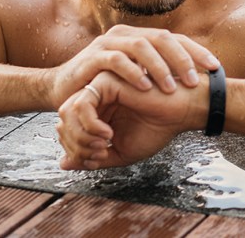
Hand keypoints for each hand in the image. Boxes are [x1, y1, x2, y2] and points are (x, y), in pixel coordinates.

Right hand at [44, 25, 219, 109]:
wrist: (65, 92)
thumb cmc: (106, 89)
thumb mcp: (136, 80)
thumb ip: (159, 76)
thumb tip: (195, 83)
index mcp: (141, 38)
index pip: (175, 39)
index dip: (197, 52)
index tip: (216, 69)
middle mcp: (127, 36)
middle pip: (162, 38)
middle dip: (182, 59)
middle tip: (194, 81)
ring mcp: (109, 43)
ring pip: (141, 46)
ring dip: (159, 67)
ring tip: (172, 88)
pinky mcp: (92, 57)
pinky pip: (116, 60)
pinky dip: (133, 72)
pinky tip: (145, 87)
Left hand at [56, 71, 207, 169]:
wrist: (181, 112)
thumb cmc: (157, 129)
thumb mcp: (120, 152)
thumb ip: (93, 157)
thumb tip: (63, 164)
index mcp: (99, 111)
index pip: (67, 130)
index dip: (75, 151)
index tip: (97, 160)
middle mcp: (96, 98)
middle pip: (63, 121)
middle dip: (75, 145)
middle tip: (99, 155)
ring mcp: (99, 87)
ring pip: (67, 112)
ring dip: (81, 136)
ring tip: (103, 145)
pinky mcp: (106, 81)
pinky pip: (82, 104)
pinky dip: (89, 125)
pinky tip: (107, 134)